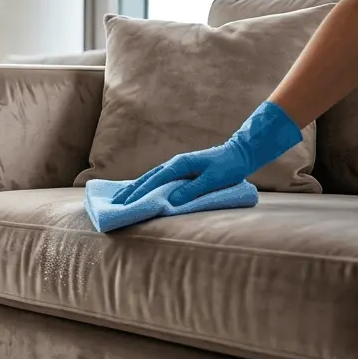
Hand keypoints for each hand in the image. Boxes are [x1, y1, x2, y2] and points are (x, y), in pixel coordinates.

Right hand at [112, 100, 302, 206]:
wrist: (241, 153)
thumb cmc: (229, 166)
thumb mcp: (213, 179)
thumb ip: (192, 190)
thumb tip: (170, 201)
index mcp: (179, 165)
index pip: (154, 182)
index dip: (139, 194)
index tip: (125, 205)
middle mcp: (174, 164)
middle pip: (147, 178)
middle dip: (131, 191)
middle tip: (116, 203)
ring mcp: (177, 165)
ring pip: (151, 177)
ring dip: (136, 188)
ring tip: (123, 198)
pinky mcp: (181, 169)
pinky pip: (158, 178)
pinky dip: (147, 184)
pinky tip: (142, 190)